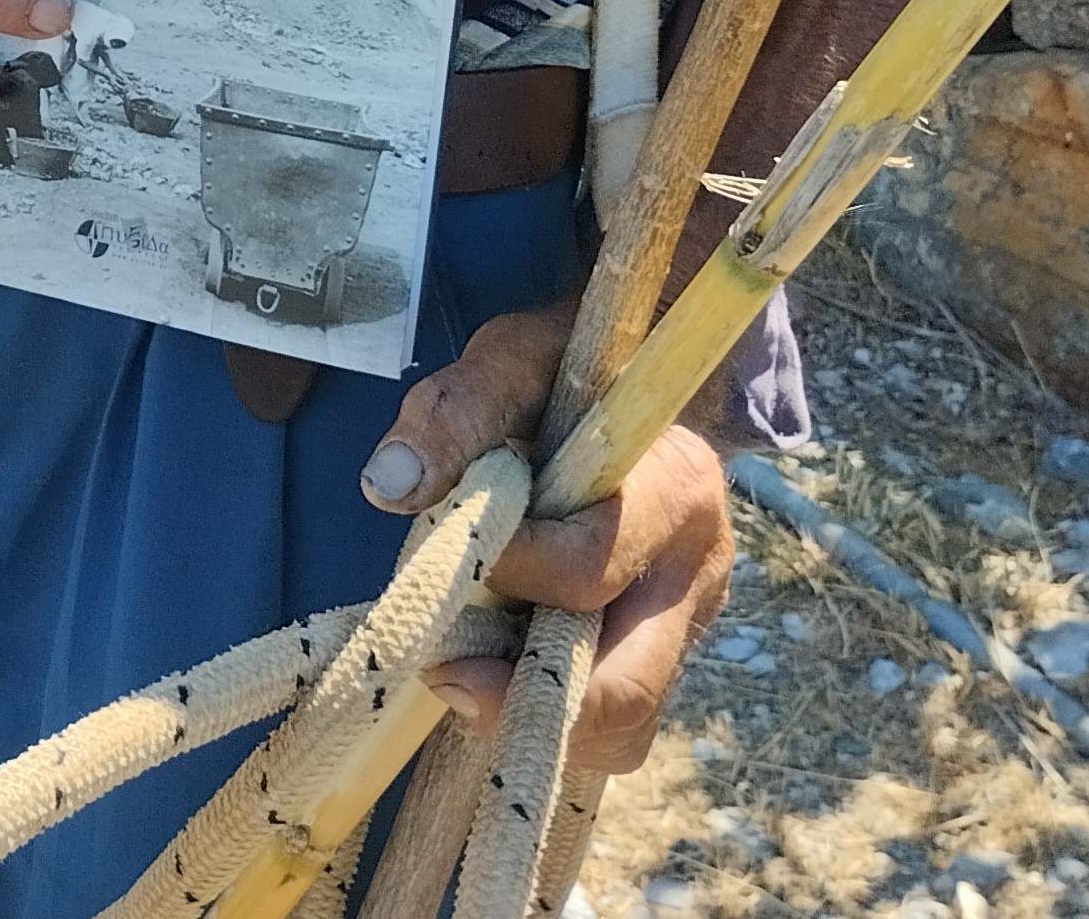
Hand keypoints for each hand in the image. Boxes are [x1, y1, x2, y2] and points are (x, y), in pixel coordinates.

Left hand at [358, 299, 732, 775]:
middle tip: (440, 667)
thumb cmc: (563, 374)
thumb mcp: (509, 359)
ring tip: (463, 671)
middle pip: (624, 687)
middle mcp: (697, 572)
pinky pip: (616, 730)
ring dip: (534, 715)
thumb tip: (391, 484)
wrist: (630, 385)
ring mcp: (688, 627)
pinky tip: (498, 676)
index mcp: (675, 488)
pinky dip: (551, 719)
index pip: (588, 566)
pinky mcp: (664, 659)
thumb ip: (456, 411)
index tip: (440, 564)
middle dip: (521, 693)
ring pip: (625, 729)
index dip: (507, 574)